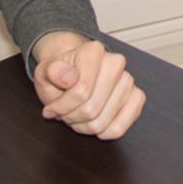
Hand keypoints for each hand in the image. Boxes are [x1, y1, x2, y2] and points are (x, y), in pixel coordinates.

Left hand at [31, 32, 145, 138]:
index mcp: (93, 51)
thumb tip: (68, 78)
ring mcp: (128, 80)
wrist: (73, 75)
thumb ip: (52, 71)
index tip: (52, 106)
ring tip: (77, 115)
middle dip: (72, 118)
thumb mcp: (45, 71)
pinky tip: (94, 122)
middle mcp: (115, 62)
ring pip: (102, 122)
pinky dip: (102, 132)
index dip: (62, 106)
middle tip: (64, 112)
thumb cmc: (60, 75)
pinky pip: (120, 128)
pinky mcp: (137, 97)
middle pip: (91, 109)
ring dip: (84, 126)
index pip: (81, 91)